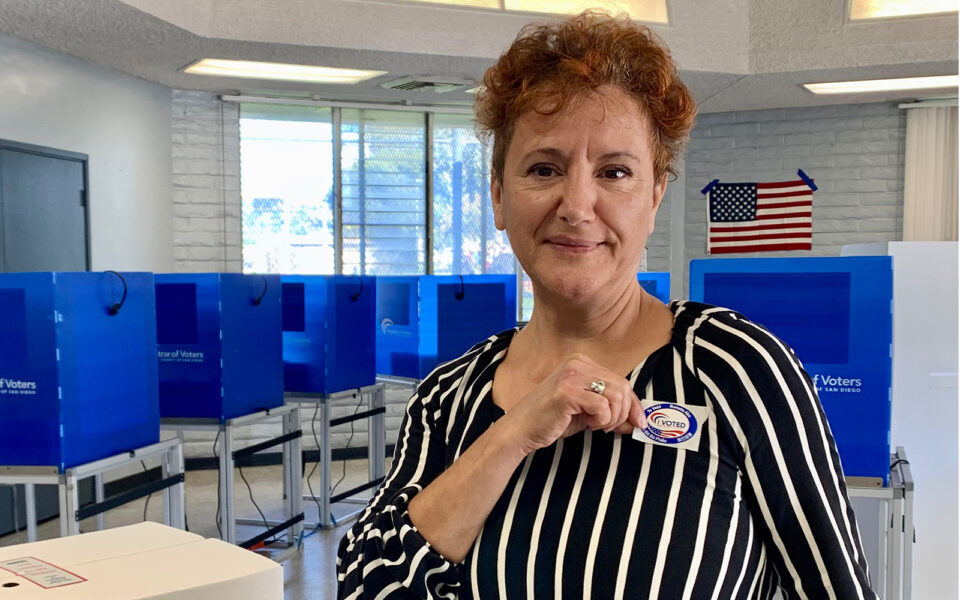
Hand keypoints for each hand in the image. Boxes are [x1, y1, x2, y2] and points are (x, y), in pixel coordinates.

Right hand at [503, 353, 646, 454]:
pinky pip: (602, 405)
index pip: (621, 380)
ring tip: (596, 425)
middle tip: (609, 427)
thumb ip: (611, 411)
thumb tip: (638, 420)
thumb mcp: (587, 413)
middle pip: (622, 386)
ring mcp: (572, 375)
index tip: (638, 422)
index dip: (633, 404)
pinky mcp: (567, 391)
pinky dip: (602, 420)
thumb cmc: (552, 420)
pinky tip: (589, 424)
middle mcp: (578, 363)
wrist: (521, 429)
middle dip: (623, 413)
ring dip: (612, 418)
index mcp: (582, 362)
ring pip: (616, 395)